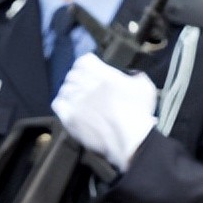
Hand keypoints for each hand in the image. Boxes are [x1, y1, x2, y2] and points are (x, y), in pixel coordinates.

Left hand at [51, 52, 157, 170]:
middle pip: (72, 74)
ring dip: (70, 92)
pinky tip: (70, 109)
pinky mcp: (70, 118)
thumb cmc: (139, 115)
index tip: (91, 72)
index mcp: (103, 74)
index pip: (83, 61)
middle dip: (78, 80)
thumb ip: (134, 77)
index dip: (86, 66)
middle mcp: (86, 84)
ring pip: (64, 88)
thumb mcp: (144, 88)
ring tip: (79, 100)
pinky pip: (57, 104)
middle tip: (86, 88)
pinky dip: (62, 104)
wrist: (130, 142)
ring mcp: (76, 101)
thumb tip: (130, 75)